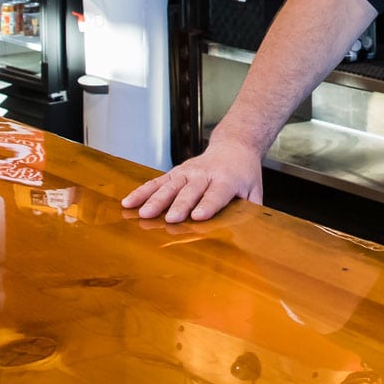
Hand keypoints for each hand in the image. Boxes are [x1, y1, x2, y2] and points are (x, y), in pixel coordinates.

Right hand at [120, 136, 264, 221]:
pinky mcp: (176, 172)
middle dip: (179, 204)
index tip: (197, 216)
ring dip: (155, 199)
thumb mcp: (254, 191)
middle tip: (171, 219)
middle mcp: (205, 174)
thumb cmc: (244, 174)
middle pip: (190, 191)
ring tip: (142, 213)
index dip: (207, 205)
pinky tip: (129, 202)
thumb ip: (251, 211)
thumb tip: (251, 236)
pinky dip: (142, 191)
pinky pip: (157, 181)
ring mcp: (188, 171)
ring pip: (169, 185)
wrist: (234, 146)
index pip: (216, 194)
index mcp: (226, 180)